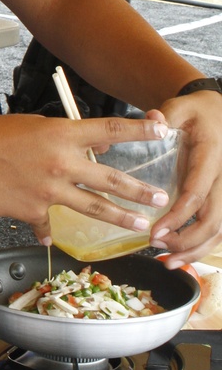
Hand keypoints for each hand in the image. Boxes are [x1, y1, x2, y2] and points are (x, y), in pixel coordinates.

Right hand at [0, 114, 174, 239]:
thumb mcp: (35, 125)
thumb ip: (67, 137)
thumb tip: (97, 148)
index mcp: (62, 134)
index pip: (110, 130)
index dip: (140, 131)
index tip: (163, 132)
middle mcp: (60, 162)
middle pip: (110, 179)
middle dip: (139, 191)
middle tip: (161, 199)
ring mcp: (49, 189)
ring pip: (93, 207)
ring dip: (120, 217)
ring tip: (140, 225)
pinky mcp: (34, 210)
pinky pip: (49, 224)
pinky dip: (50, 231)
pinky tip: (52, 239)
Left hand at [149, 92, 221, 263]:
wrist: (217, 114)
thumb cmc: (196, 112)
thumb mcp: (180, 107)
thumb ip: (166, 115)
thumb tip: (153, 120)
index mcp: (212, 158)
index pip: (197, 193)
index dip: (178, 216)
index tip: (155, 231)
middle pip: (213, 220)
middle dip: (186, 240)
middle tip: (156, 247)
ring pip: (219, 230)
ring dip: (195, 249)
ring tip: (167, 262)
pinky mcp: (221, 198)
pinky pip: (218, 228)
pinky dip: (201, 245)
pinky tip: (180, 256)